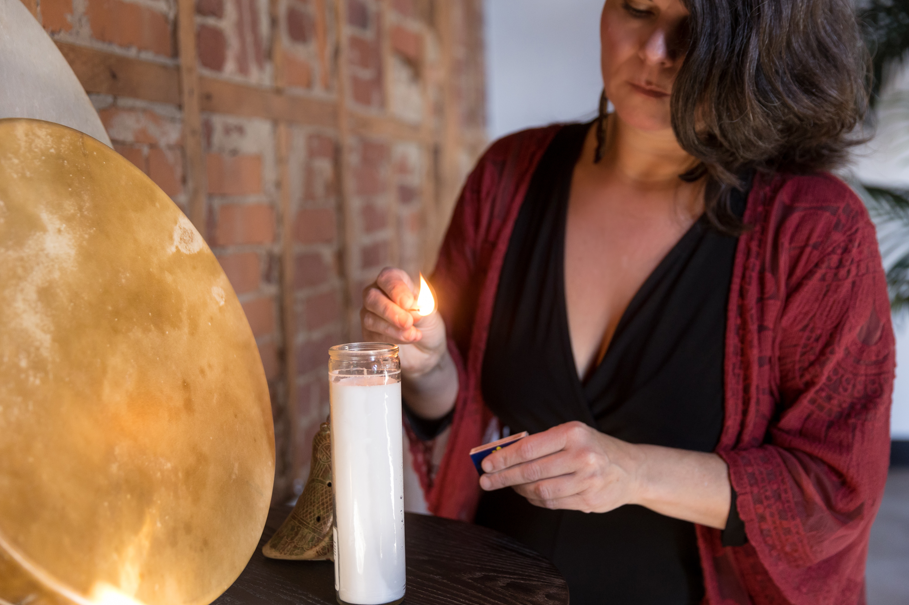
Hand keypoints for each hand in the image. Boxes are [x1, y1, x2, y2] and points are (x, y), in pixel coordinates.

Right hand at [361, 267, 447, 377]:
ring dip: (392, 328)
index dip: (396, 290)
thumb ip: (419, 307)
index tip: (408, 304)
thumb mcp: (429, 310)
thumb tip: (409, 311)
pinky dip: (392, 338)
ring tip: (413, 334)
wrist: (427, 345)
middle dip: (390, 311)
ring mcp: (369, 314)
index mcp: (393, 280)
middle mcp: (377, 293)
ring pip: (370, 319)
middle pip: (372, 297)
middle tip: (407, 322)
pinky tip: (409, 339)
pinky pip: (373, 335)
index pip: (387, 278)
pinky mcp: (368, 333)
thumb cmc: (426, 320)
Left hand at [478, 421, 644, 513]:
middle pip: (531, 471)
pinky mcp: (590, 501)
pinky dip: (535, 499)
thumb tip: (502, 455)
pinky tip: (528, 493)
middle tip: (485, 481)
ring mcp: (588, 481)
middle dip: (503, 477)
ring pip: (540, 491)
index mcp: (573, 433)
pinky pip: (552, 503)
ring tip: (509, 485)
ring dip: (519, 489)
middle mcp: (582, 456)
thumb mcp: (571, 435)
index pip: (529, 448)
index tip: (486, 464)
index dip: (504, 458)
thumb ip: (540, 444)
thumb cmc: (593, 448)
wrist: (632, 469)